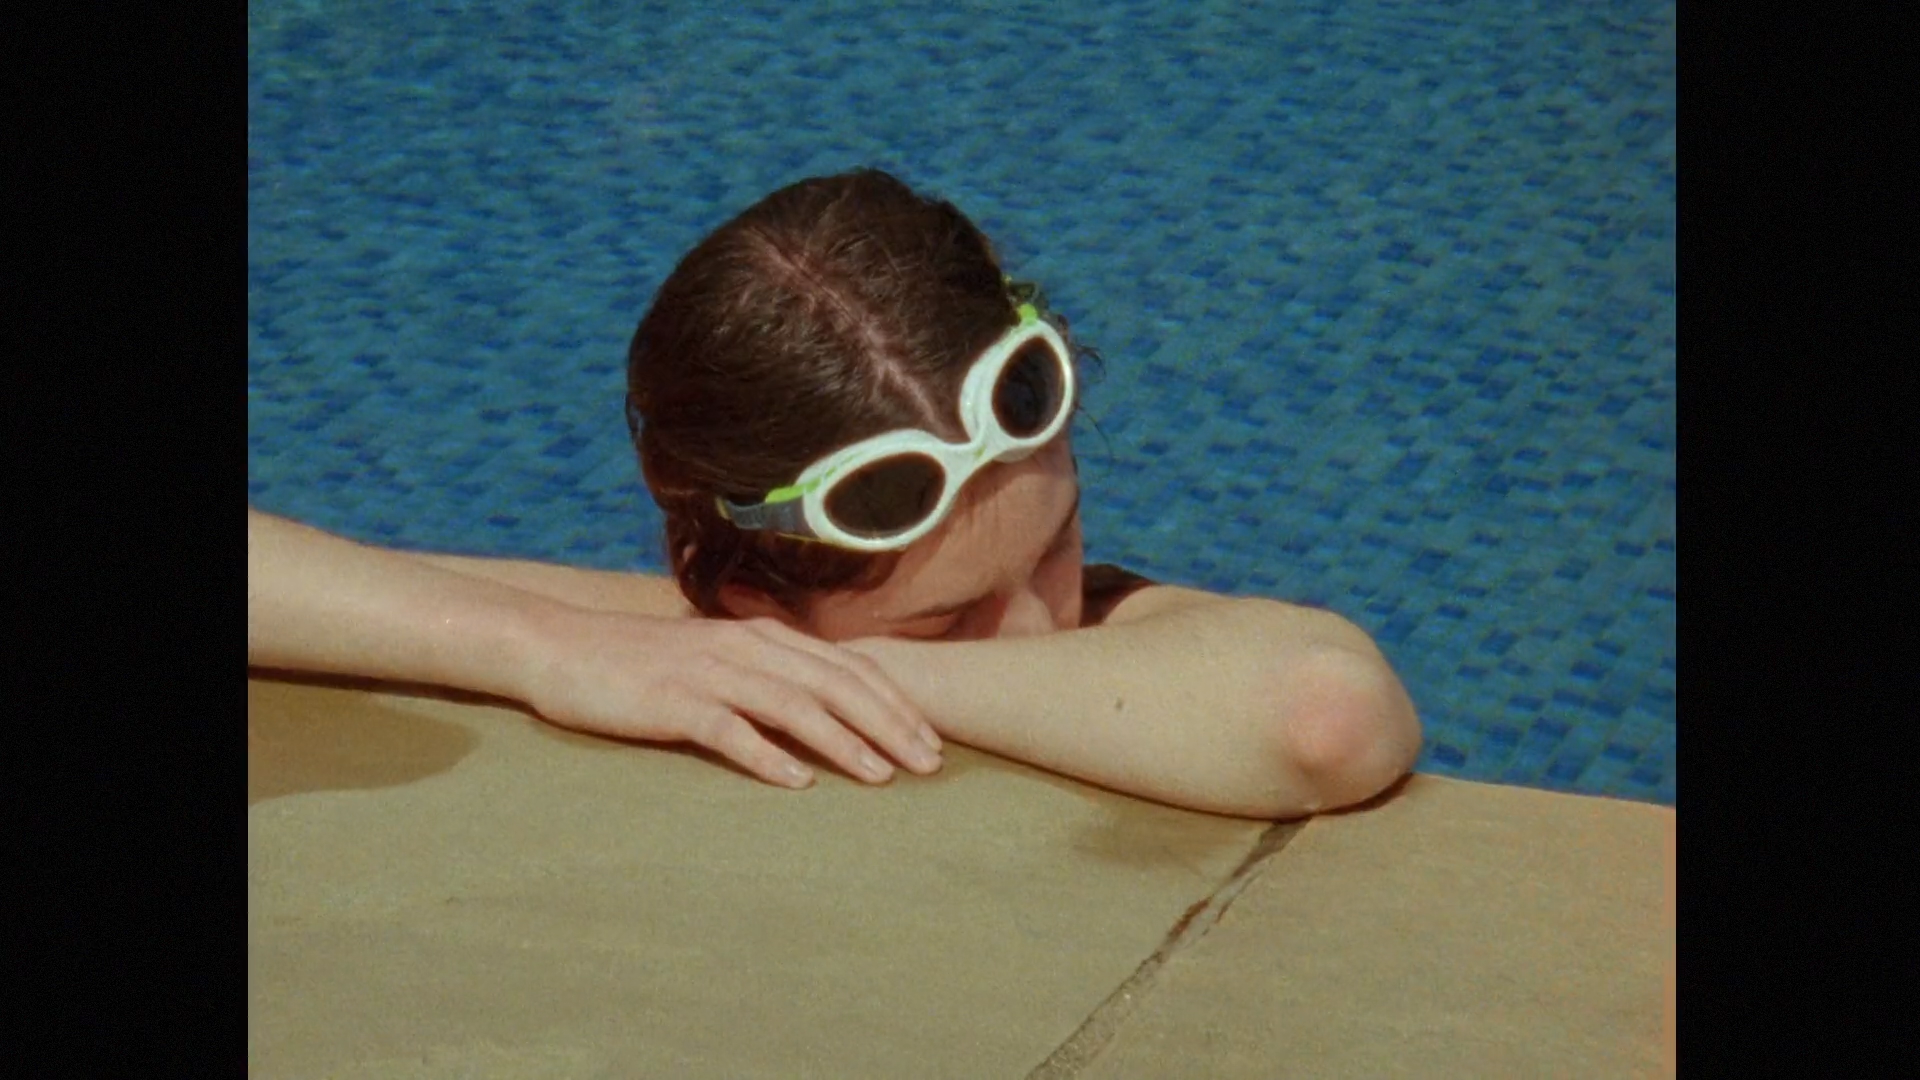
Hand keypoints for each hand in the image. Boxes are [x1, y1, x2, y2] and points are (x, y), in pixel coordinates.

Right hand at [514, 608, 942, 788]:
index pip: (846, 668)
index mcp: (760, 636)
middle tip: (928, 763)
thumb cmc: (639, 662)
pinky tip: (796, 783)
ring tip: (881, 777)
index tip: (932, 740)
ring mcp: (708, 673)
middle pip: (834, 684)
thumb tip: (819, 708)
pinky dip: (765, 755)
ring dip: (843, 741)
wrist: (558, 646)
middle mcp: (744, 648)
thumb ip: (765, 675)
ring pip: (793, 705)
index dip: (894, 703)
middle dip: (889, 724)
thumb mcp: (714, 659)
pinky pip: (728, 729)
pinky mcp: (672, 702)